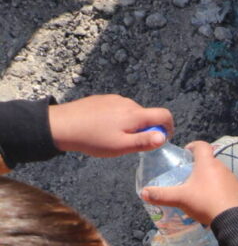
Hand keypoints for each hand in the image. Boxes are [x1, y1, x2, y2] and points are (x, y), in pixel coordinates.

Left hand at [48, 94, 173, 156]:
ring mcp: (114, 99)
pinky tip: (103, 128)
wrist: (61, 125)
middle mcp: (127, 103)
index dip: (168, 127)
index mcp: (135, 115)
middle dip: (146, 128)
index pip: (164, 115)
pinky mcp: (102, 99)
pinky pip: (118, 108)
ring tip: (113, 136)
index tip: (161, 139)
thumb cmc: (92, 139)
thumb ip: (144, 141)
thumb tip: (163, 137)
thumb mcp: (120, 146)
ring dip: (131, 124)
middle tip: (130, 144)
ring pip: (132, 112)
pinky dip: (118, 118)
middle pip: (147, 115)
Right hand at [139, 141, 237, 225]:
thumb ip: (161, 195)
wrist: (232, 219)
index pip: (201, 145)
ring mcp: (232, 178)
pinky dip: (218, 187)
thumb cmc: (205, 203)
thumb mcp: (180, 198)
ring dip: (209, 176)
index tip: (186, 152)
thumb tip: (143, 193)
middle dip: (198, 164)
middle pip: (209, 160)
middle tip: (188, 174)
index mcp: (207, 164)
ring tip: (198, 188)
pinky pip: (226, 184)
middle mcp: (222, 167)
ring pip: (218, 172)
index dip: (193, 146)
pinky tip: (211, 198)